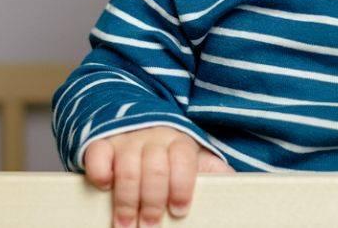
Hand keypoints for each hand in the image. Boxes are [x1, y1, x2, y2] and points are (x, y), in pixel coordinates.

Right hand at [83, 125, 234, 227]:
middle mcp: (153, 138)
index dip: (182, 187)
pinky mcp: (101, 143)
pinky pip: (98, 155)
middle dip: (152, 202)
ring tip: (125, 223)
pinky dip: (100, 174)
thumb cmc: (169, 152)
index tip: (179, 210)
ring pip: (127, 168)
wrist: (137, 120)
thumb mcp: (193, 157)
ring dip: (126, 200)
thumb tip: (239, 184)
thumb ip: (213, 171)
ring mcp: (126, 140)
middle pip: (155, 169)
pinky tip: (105, 187)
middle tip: (149, 227)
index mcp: (180, 142)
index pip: (184, 161)